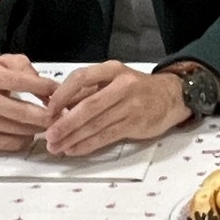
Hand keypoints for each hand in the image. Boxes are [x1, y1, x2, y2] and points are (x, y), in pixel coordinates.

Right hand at [0, 52, 56, 152]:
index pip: (22, 82)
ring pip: (21, 130)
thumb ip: (26, 69)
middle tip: (61, 114)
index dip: (45, 87)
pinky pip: (13, 144)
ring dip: (39, 127)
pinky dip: (26, 139)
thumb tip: (46, 89)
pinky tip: (29, 131)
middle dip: (47, 114)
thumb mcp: (5, 62)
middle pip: (23, 112)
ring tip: (48, 122)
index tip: (59, 91)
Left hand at [44, 60, 188, 156]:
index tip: (48, 109)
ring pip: (96, 124)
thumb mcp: (114, 80)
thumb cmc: (136, 89)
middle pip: (88, 105)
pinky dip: (87, 144)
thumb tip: (58, 107)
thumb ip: (89, 91)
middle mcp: (122, 85)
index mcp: (112, 69)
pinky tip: (74, 149)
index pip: (82, 78)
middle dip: (65, 122)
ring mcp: (131, 105)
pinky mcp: (136, 123)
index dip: (62, 94)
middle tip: (49, 135)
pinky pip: (106, 136)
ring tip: (56, 147)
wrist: (171, 96)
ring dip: (73, 137)